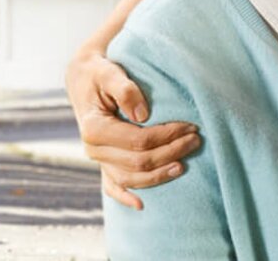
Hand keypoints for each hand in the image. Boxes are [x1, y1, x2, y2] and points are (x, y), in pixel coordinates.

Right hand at [66, 48, 199, 209]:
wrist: (83, 78)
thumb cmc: (98, 73)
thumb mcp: (109, 72)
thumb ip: (125, 89)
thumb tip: (143, 116)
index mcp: (93, 128)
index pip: (139, 141)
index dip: (167, 137)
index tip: (189, 126)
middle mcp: (93, 148)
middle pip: (140, 162)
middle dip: (172, 152)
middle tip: (195, 140)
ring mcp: (97, 159)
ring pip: (132, 178)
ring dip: (161, 174)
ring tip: (185, 164)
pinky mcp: (102, 162)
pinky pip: (112, 186)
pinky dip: (125, 197)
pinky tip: (141, 205)